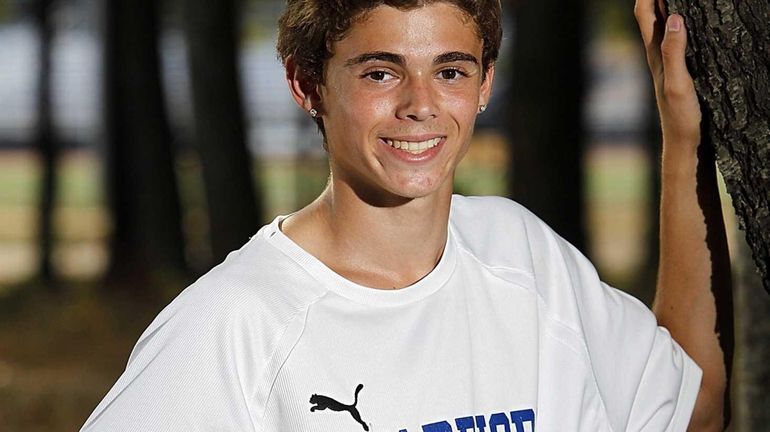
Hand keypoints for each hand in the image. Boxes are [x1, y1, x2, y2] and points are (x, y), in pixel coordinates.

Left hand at [635, 0, 701, 149]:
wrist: (681, 140)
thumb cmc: (679, 115)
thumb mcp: (678, 82)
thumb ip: (674, 51)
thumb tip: (673, 18)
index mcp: (653, 54)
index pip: (644, 14)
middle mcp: (655, 55)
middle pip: (650, 16)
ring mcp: (665, 62)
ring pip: (661, 26)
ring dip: (665, 6)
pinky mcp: (676, 70)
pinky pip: (672, 39)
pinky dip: (677, 23)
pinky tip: (686, 21)